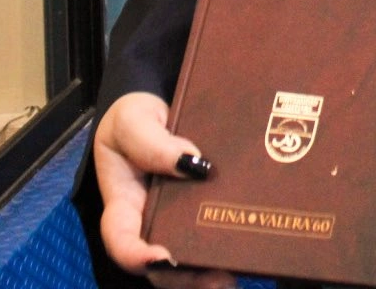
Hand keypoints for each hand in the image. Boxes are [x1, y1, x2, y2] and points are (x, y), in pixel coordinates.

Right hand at [93, 92, 236, 288]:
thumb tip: (193, 164)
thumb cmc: (135, 116)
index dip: (137, 257)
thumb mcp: (132, 120)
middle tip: (217, 280)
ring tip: (236, 275)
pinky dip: (233, 248)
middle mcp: (151, 222)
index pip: (121, 240)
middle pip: (161, 266)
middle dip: (186, 280)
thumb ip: (152, 143)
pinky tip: (254, 250)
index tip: (161, 259)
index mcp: (124, 204)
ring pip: (191, 260)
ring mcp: (180, 220)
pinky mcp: (207, 212)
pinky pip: (216, 235)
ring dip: (212, 273)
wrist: (161, 103)